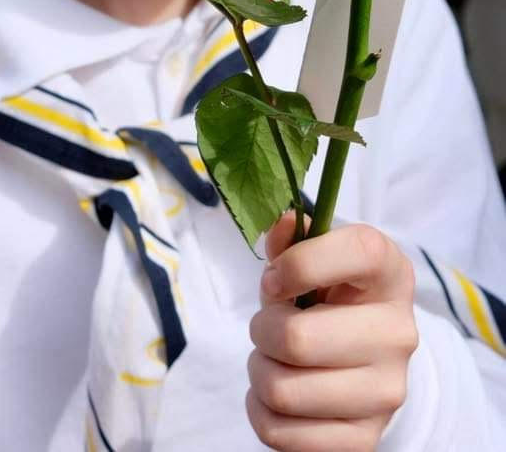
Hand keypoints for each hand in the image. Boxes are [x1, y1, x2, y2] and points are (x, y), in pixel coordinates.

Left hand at [246, 214, 417, 451]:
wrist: (363, 360)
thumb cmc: (327, 296)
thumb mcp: (312, 258)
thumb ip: (292, 238)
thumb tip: (281, 226)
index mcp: (391, 274)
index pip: (359, 252)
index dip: (301, 263)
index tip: (274, 279)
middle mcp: (399, 333)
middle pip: (296, 339)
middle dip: (261, 330)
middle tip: (267, 327)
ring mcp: (387, 392)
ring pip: (282, 390)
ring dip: (259, 372)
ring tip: (273, 360)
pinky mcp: (365, 438)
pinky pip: (280, 434)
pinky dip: (261, 413)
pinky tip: (278, 396)